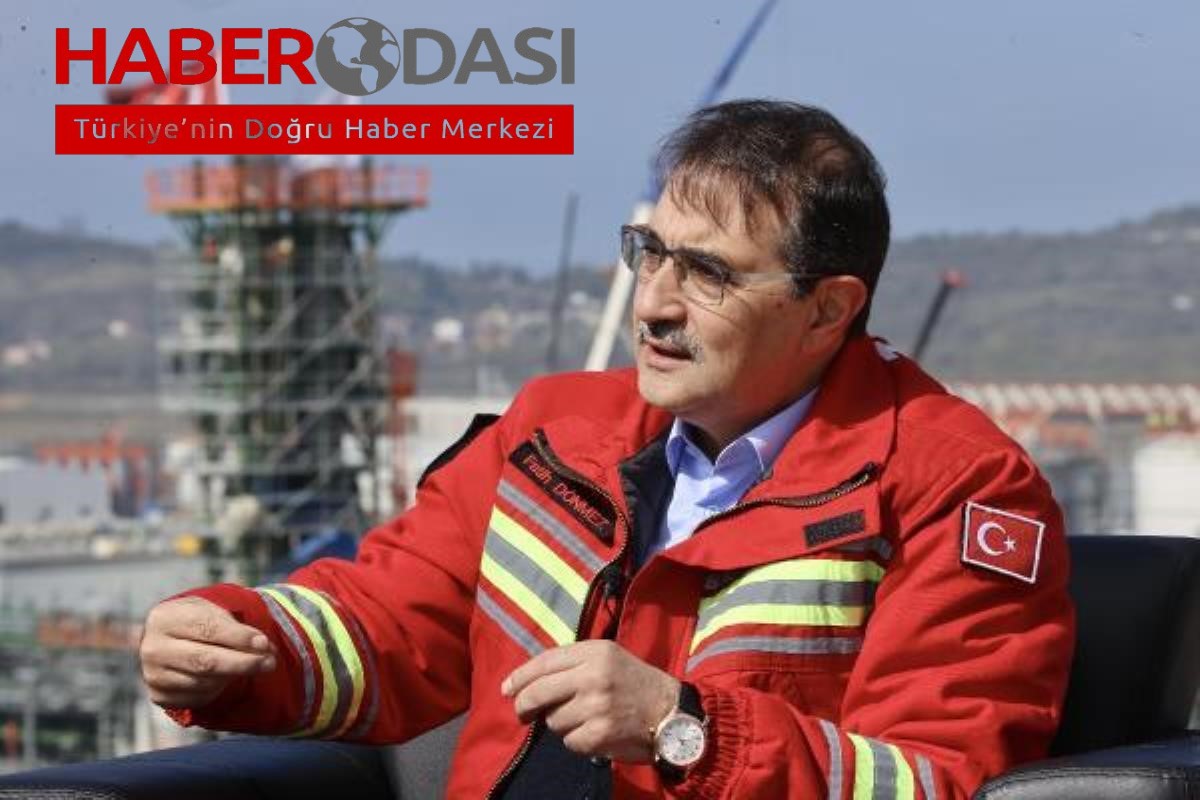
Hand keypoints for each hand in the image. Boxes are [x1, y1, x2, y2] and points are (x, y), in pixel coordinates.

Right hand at [139, 596, 275, 708]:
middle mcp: (153, 648)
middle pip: (205, 661)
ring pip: (204, 682)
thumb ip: (236, 627)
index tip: (263, 642)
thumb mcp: (212, 612)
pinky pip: (198, 698)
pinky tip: (227, 677)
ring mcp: (153, 674)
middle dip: (243, 663)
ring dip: (234, 676)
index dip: (238, 637)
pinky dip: (218, 689)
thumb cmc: (198, 622)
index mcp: (165, 618)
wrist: (168, 640)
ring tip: (254, 666)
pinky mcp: (159, 696)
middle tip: (270, 663)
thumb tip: (263, 647)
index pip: (207, 629)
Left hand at [501, 640, 679, 762]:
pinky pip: (569, 741)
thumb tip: (526, 682)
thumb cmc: (634, 681)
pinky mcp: (600, 734)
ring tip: (582, 718)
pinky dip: (576, 740)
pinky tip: (593, 733)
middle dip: (524, 705)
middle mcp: (594, 676)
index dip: (520, 676)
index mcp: (595, 651)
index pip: (545, 662)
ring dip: (560, 723)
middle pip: (539, 692)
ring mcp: (597, 706)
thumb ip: (572, 663)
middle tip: (522, 713)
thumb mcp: (608, 657)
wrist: (671, 710)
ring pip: (553, 720)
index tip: (507, 689)